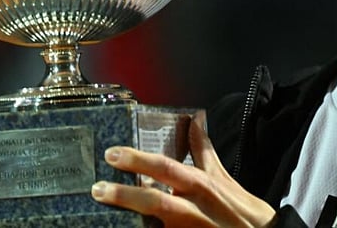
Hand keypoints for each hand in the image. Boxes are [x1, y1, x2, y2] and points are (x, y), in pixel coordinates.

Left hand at [91, 110, 275, 227]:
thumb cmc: (239, 207)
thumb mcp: (222, 176)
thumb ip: (203, 150)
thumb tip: (195, 119)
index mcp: (202, 184)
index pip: (167, 168)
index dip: (139, 160)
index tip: (113, 154)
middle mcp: (195, 208)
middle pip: (156, 200)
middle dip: (125, 194)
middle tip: (98, 188)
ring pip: (157, 223)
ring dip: (131, 216)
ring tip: (106, 209)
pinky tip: (129, 227)